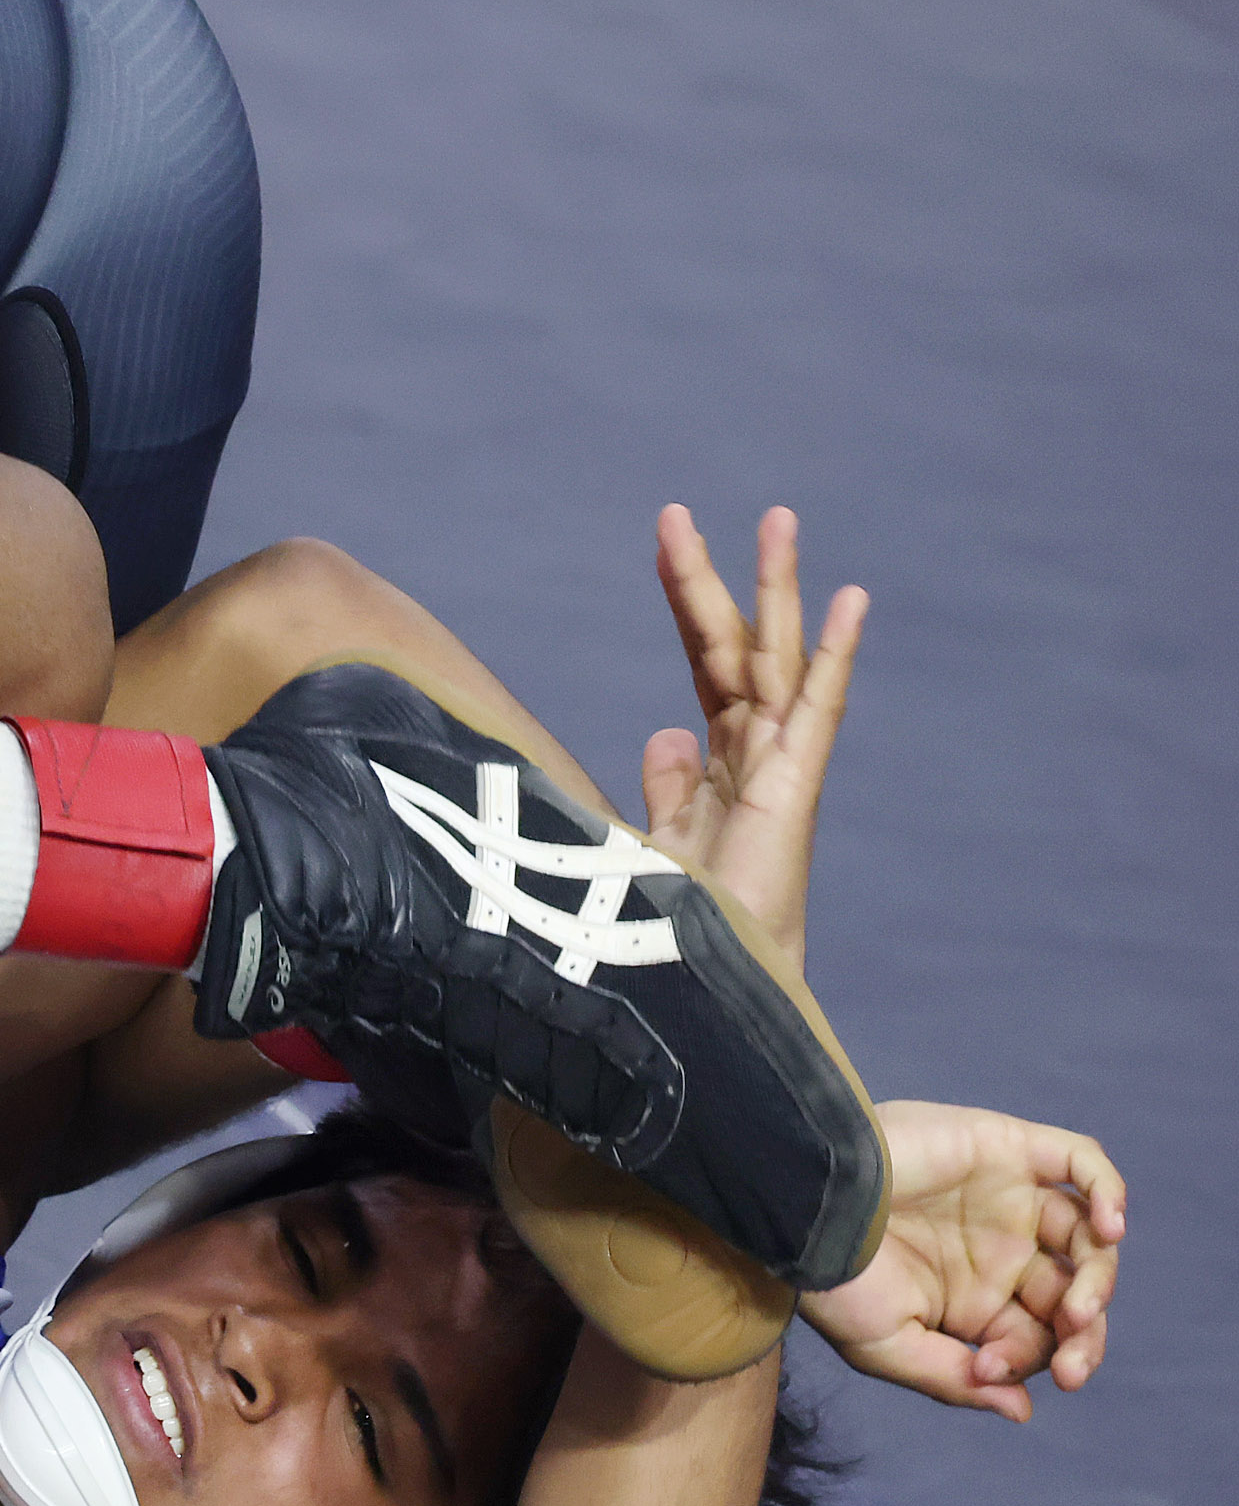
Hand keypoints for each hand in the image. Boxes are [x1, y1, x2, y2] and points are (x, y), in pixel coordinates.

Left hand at [639, 504, 865, 970]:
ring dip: (774, 589)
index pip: (706, 662)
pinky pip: (815, 711)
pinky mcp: (791, 793)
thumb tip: (663, 733)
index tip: (667, 539)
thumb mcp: (653, 843)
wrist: (708, 994)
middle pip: (731, 648)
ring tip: (775, 518)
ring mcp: (777, 771)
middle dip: (711, 579)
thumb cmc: (681, 931)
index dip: (688, 601)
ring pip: (772, 661)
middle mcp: (754, 757)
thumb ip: (665, 786)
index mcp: (719, 763)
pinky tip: (851, 600)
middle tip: (677, 511)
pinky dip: (832, 656)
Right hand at [802, 1100, 1126, 1419]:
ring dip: (1100, 1279)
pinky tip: (1110, 1228)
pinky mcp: (1006, 1148)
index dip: (1029, 1360)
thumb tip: (1022, 1409)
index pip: (1039, 1336)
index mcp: (974, 1297)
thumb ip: (953, 1382)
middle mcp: (999, 1248)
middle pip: (1076, 1292)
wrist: (800, 1203)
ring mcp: (1009, 1197)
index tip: (986, 1367)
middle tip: (1071, 1368)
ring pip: (1088, 1237)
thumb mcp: (885, 1348)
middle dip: (1084, 1336)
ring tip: (1081, 1311)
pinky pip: (1081, 1162)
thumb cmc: (830, 1276)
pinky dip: (1108, 1191)